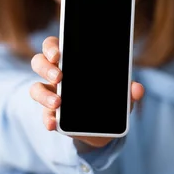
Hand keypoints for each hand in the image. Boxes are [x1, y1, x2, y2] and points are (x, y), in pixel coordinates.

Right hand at [29, 36, 144, 148]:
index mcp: (70, 61)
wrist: (103, 128)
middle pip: (39, 62)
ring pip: (36, 89)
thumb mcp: (121, 95)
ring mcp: (50, 94)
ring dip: (44, 95)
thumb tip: (137, 89)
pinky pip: (44, 115)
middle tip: (59, 77)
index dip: (52, 47)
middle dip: (46, 68)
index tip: (58, 54)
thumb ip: (128, 91)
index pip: (54, 46)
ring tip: (58, 103)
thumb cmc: (108, 99)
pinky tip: (53, 123)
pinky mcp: (51, 115)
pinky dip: (47, 119)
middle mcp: (56, 75)